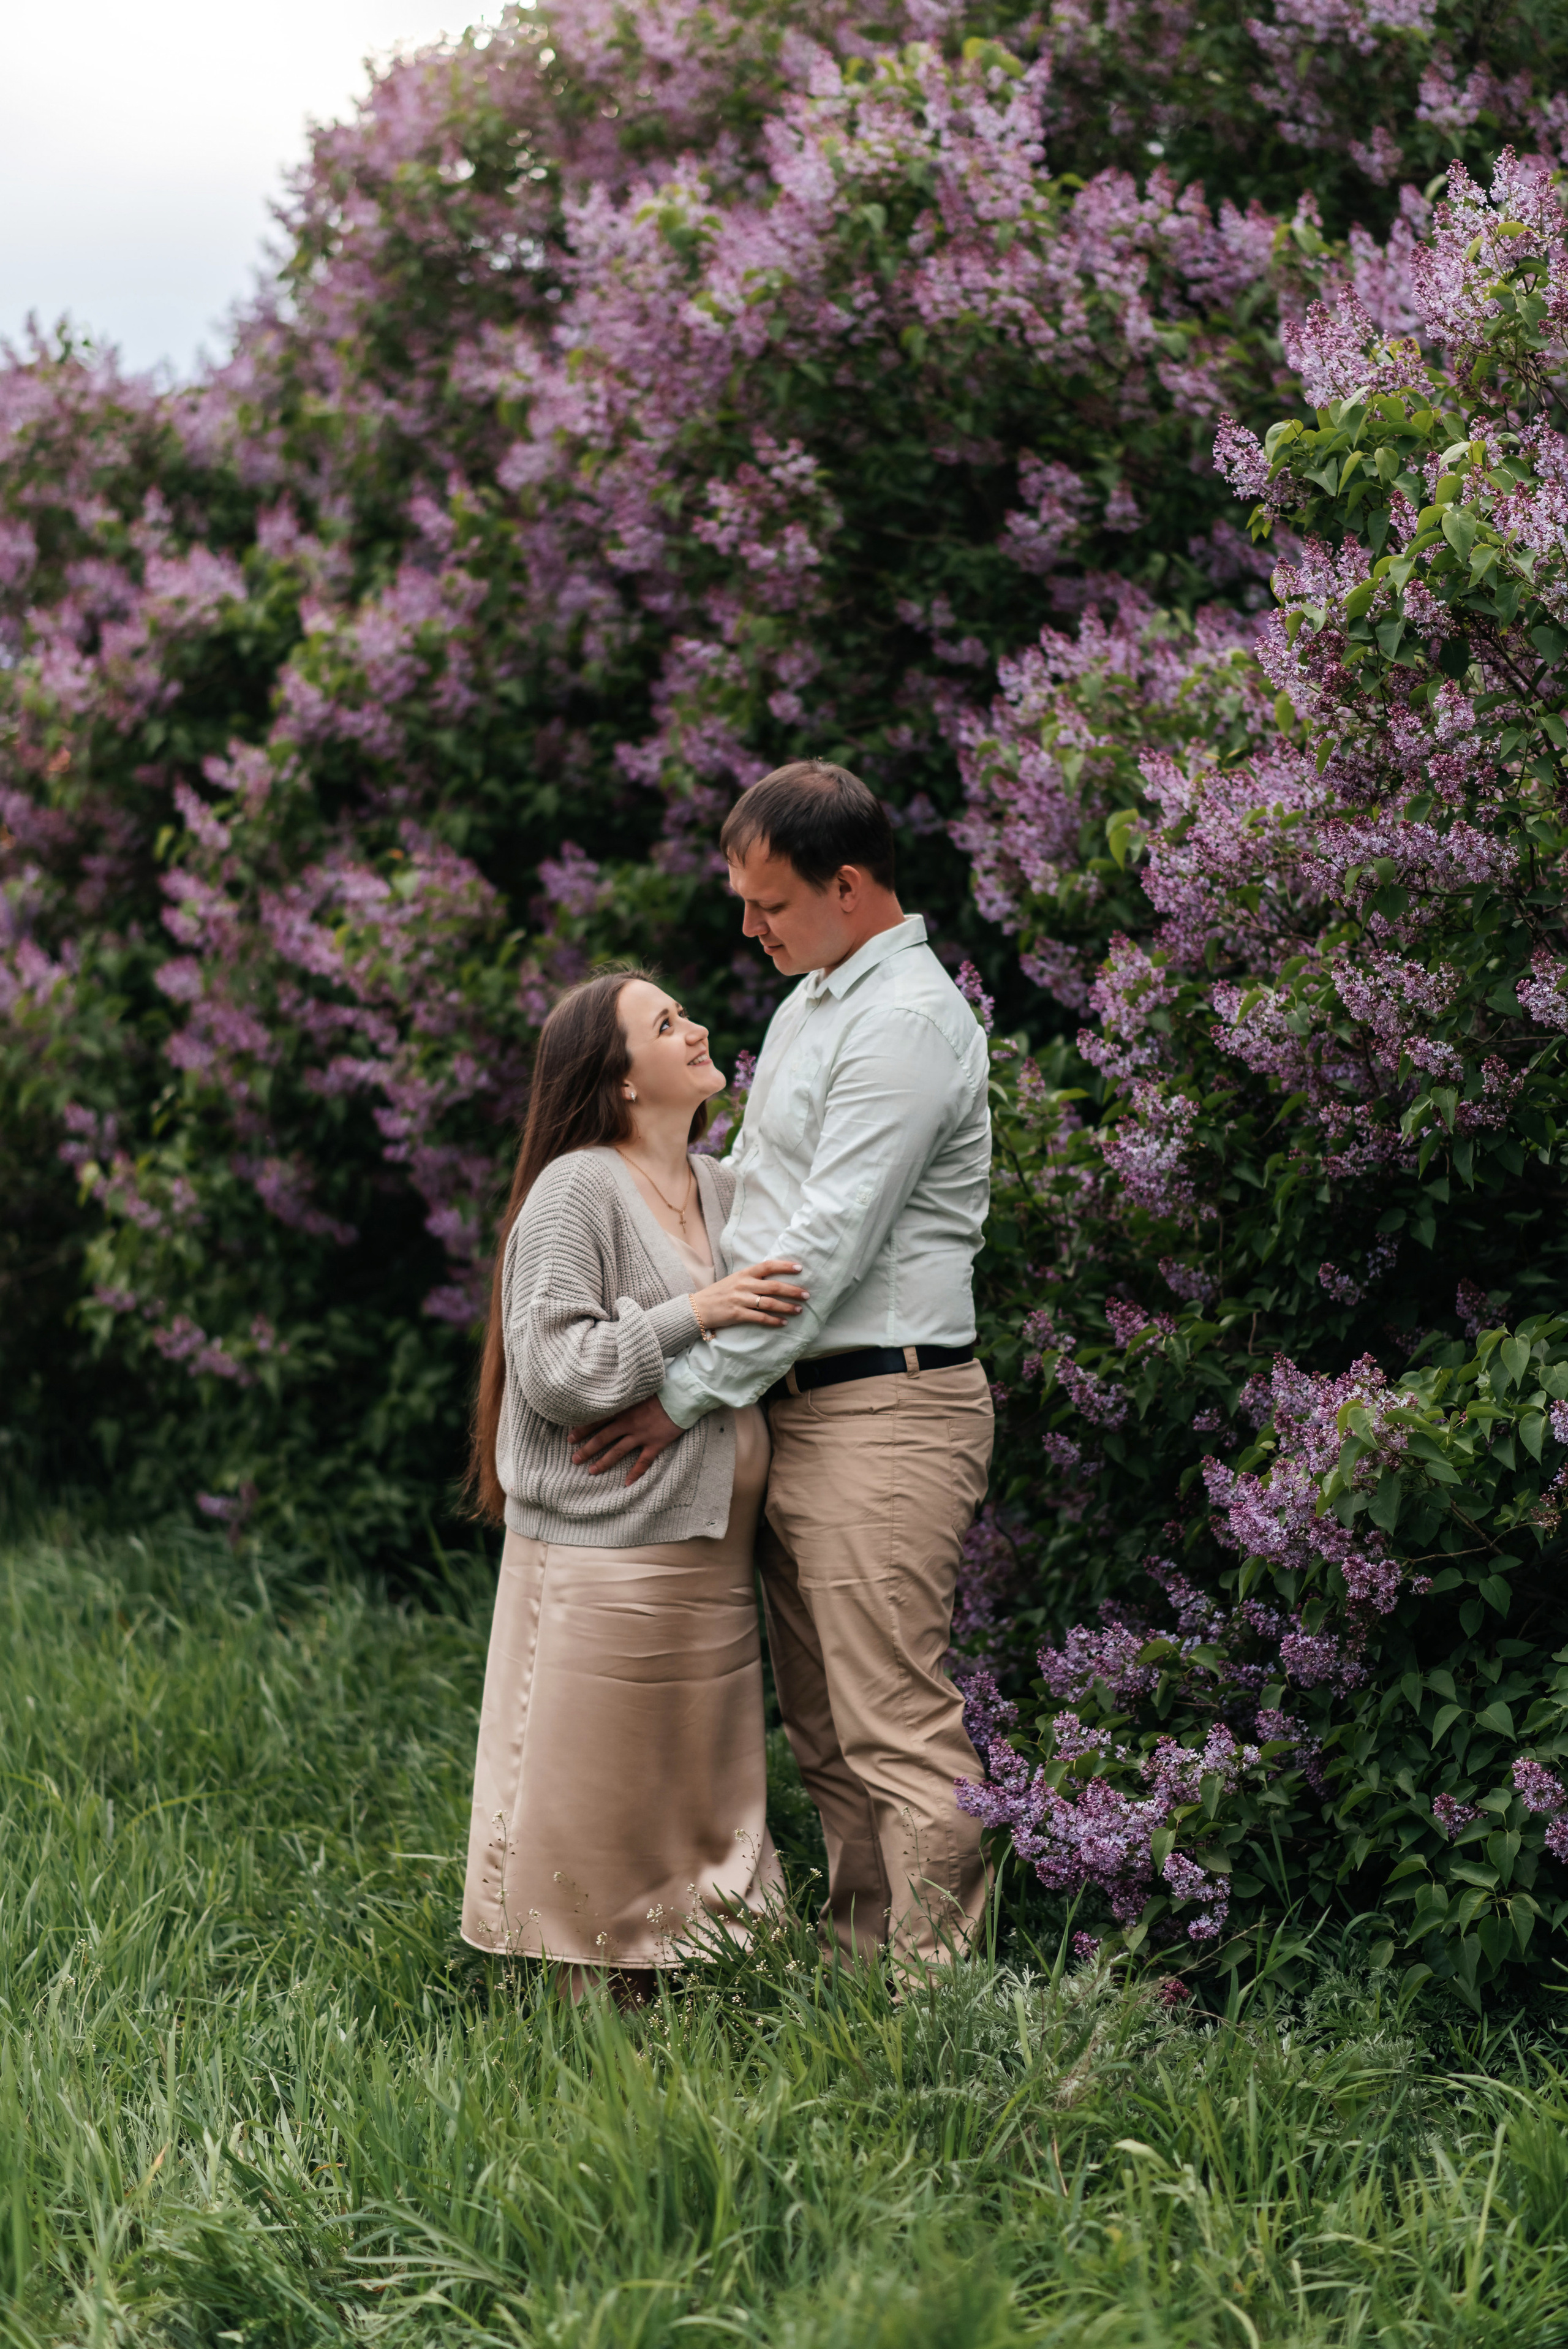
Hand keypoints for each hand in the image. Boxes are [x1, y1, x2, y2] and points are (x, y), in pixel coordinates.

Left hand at [570, 1395, 682, 1484]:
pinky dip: (635, 1473)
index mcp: (623, 1409)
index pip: (597, 1421)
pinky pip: (643, 1462)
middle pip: (602, 1438)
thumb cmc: (661, 1388)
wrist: (682, 1394)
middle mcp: (628, 1423)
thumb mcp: (637, 1389)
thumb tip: (609, 1396)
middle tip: (574, 1459)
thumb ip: (623, 1396)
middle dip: (587, 1449)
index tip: (570, 1437)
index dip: (582, 1429)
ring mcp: (641, 1434)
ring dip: (604, 1463)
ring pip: (618, 1451)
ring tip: (591, 1471)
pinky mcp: (655, 1444)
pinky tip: (627, 1484)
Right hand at [688, 1257, 808, 1332]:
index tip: (800, 1268)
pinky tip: (783, 1323)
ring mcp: (741, 1300)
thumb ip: (752, 1278)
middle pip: (774, 1286)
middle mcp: (744, 1285)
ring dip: (787, 1307)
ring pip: (769, 1303)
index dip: (785, 1266)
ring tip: (799, 1310)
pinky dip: (773, 1321)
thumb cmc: (720, 1293)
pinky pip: (760, 1318)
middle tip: (807, 1294)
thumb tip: (774, 1278)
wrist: (698, 1307)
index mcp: (744, 1274)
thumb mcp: (735, 1279)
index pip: (768, 1266)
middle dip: (793, 1290)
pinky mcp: (738, 1314)